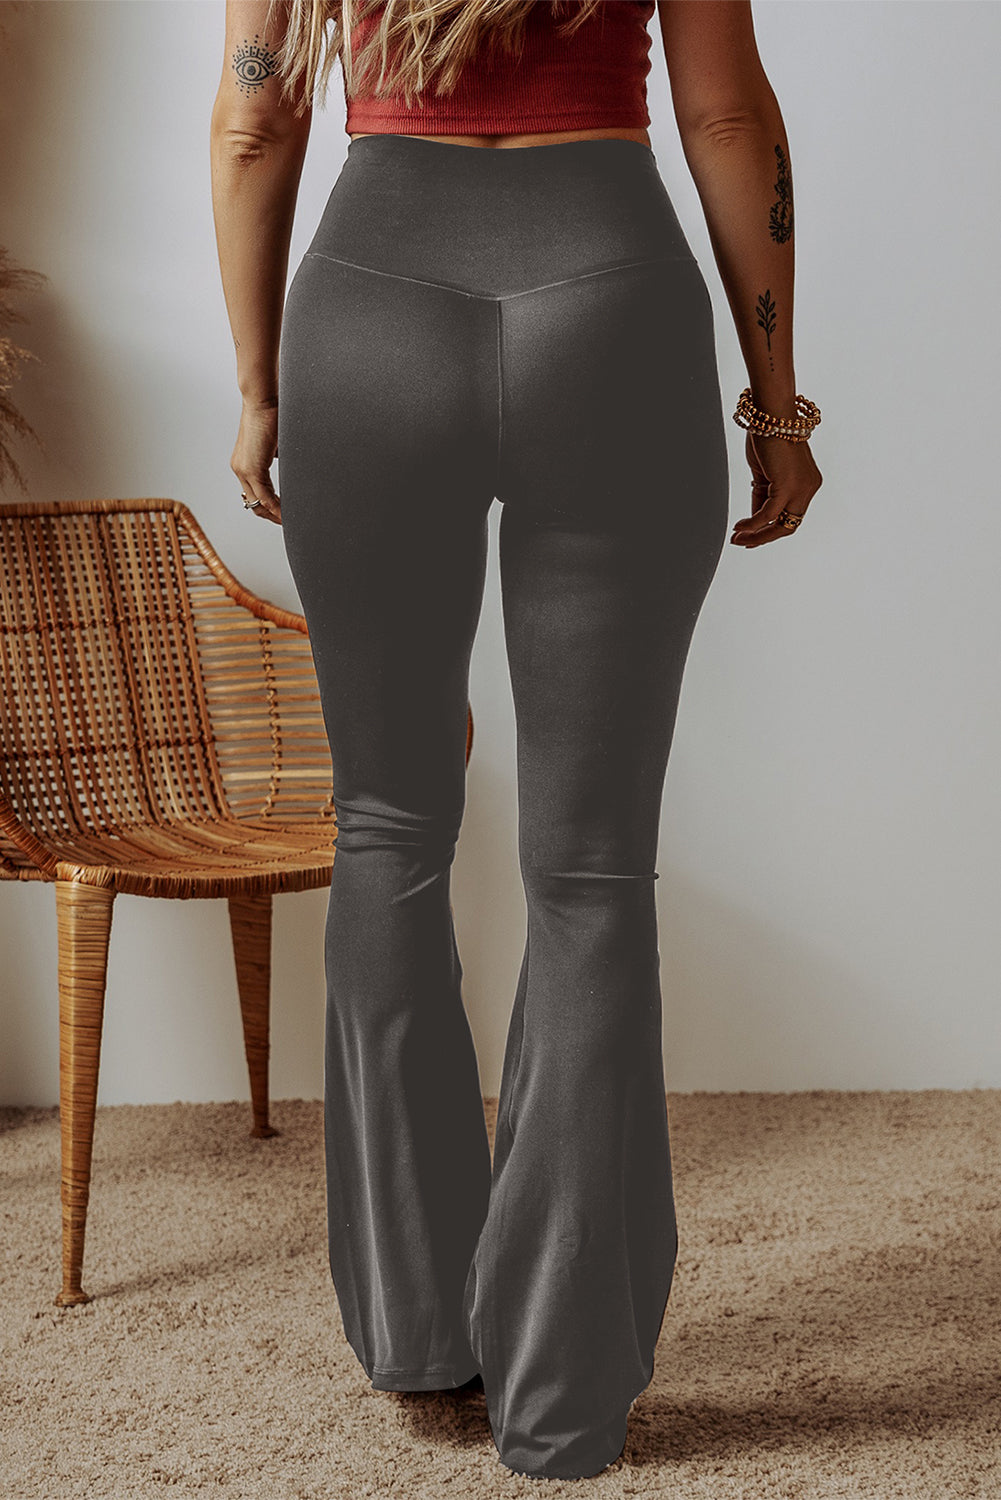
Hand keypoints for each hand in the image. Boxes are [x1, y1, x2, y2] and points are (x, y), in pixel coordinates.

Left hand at [231, 397, 281, 524]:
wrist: (263, 400)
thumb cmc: (271, 414)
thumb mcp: (276, 443)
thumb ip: (279, 457)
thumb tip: (292, 465)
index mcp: (245, 462)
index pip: (255, 493)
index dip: (269, 507)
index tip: (283, 513)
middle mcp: (240, 468)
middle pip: (254, 503)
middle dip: (271, 516)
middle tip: (287, 522)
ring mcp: (243, 470)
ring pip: (258, 503)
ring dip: (274, 515)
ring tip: (289, 520)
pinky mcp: (251, 469)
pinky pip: (265, 497)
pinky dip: (277, 508)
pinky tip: (287, 514)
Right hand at [730, 429, 822, 547]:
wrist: (770, 413)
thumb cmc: (768, 434)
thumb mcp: (765, 472)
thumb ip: (763, 494)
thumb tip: (755, 518)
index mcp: (807, 483)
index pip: (790, 515)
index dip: (769, 529)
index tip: (749, 535)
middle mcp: (809, 488)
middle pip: (789, 526)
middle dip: (763, 537)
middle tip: (741, 542)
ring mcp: (801, 488)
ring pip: (781, 525)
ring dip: (757, 535)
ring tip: (737, 538)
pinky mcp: (788, 486)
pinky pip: (768, 514)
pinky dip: (753, 524)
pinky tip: (739, 527)